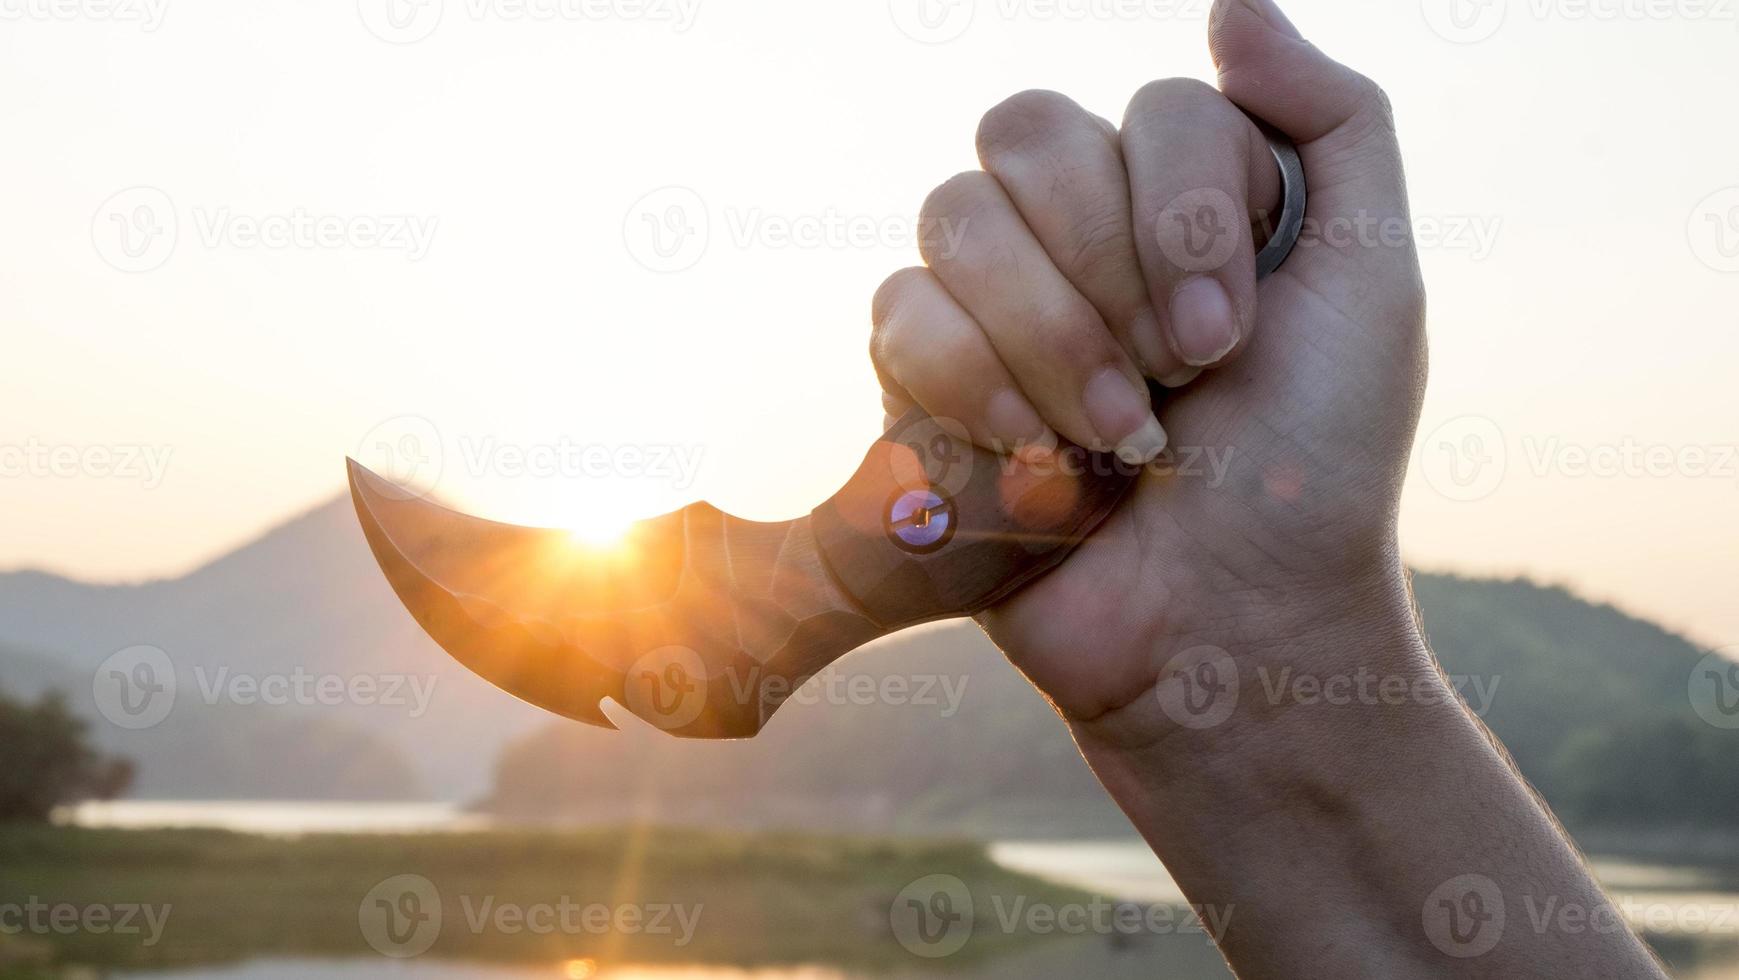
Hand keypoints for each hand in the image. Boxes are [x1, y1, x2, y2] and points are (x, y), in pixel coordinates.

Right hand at [868, 0, 1426, 738]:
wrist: (1231, 633)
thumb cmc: (1313, 472)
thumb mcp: (1373, 284)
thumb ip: (1333, 121)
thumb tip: (1229, 3)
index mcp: (1186, 196)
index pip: (1149, 108)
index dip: (1184, 216)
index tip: (1230, 343)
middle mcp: (1083, 231)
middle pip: (1027, 135)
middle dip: (1107, 273)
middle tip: (1178, 380)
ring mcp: (996, 302)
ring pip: (953, 215)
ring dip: (1048, 340)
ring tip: (1116, 441)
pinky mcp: (925, 382)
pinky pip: (896, 313)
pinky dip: (973, 387)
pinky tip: (1038, 459)